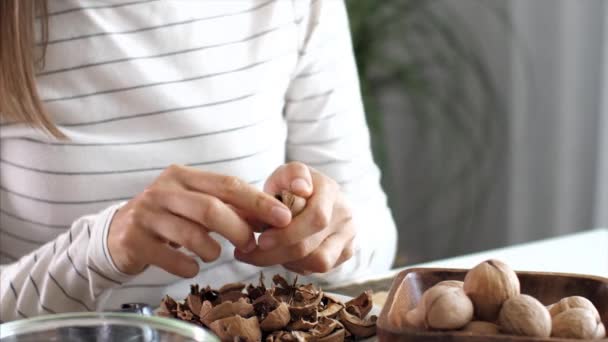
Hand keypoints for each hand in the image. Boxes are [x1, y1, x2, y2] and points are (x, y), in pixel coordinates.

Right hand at [108, 165, 291, 277]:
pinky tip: (191, 266)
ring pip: (193, 235)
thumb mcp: (197, 203)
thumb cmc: (171, 217)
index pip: (228, 185)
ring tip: (214, 254)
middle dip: (239, 230)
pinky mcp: (135, 241)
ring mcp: (147, 215)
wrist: (119, 233)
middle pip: (212, 209)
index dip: (259, 202)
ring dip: (213, 251)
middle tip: (250, 245)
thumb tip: (273, 216)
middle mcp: (164, 190)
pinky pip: (174, 260)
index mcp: (183, 176)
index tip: (284, 217)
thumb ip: (230, 206)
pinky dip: (191, 268)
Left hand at [235, 162, 355, 274]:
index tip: (261, 240)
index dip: (287, 234)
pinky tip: (284, 254)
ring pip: (319, 263)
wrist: (312, 195)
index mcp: (331, 191)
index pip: (316, 218)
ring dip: (288, 262)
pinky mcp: (347, 252)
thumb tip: (301, 188)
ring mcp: (349, 235)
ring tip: (268, 253)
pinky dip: (299, 266)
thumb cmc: (292, 185)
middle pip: (313, 245)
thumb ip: (292, 175)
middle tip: (251, 254)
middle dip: (278, 252)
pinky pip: (321, 269)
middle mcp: (345, 214)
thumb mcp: (286, 174)